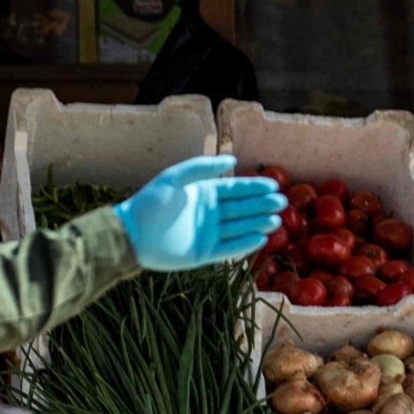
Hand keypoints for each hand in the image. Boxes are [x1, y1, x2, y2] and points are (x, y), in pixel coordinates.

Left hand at [113, 154, 287, 271]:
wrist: (132, 234)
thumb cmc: (150, 203)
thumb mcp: (174, 179)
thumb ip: (201, 167)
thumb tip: (232, 160)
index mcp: (204, 193)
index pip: (235, 189)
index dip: (254, 188)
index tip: (273, 186)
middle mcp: (210, 213)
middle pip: (242, 208)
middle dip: (261, 205)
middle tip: (281, 203)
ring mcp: (209, 233)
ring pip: (239, 228)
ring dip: (258, 224)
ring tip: (275, 221)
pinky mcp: (206, 253)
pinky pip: (230, 248)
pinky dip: (245, 244)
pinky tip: (261, 239)